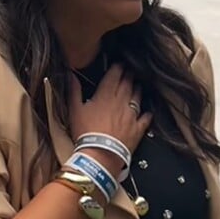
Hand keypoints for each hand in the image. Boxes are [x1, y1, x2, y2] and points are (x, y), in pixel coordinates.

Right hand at [68, 64, 151, 179]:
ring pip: (138, 96)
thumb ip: (74, 91)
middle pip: (128, 83)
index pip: (114, 75)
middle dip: (129, 75)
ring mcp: (131, 115)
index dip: (117, 67)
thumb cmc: (85, 133)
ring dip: (138, 89)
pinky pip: (146, 117)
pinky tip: (148, 110)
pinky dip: (147, 112)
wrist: (100, 155)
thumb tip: (71, 75)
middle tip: (129, 70)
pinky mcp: (138, 128)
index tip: (119, 64)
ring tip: (137, 84)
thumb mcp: (74, 110)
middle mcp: (121, 101)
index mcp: (105, 95)